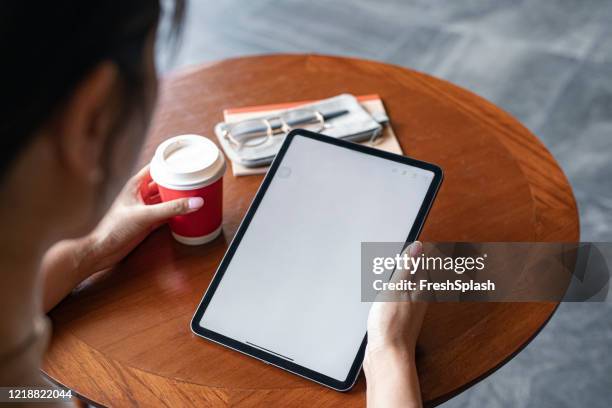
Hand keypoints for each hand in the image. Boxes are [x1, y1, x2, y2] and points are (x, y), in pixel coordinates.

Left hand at [84, 165, 203, 273]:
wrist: (104, 250)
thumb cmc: (114, 228)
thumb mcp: (146, 215)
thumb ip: (171, 209)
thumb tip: (194, 202)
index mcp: (136, 184)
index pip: (156, 166)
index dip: (170, 162)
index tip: (186, 160)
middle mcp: (141, 194)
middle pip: (164, 182)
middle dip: (179, 180)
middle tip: (196, 178)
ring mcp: (145, 207)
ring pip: (166, 197)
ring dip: (178, 196)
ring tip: (196, 192)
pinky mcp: (149, 220)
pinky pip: (167, 212)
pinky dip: (176, 211)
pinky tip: (187, 210)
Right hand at [364, 241, 425, 407]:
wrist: (387, 355)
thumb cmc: (392, 324)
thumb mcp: (397, 288)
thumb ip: (407, 267)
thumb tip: (419, 246)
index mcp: (420, 289)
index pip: (424, 264)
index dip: (421, 252)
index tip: (421, 241)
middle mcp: (418, 299)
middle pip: (419, 275)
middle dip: (417, 263)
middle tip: (417, 249)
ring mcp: (409, 310)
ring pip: (410, 287)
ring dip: (406, 276)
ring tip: (403, 265)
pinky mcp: (399, 320)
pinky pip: (401, 299)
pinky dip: (397, 290)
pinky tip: (389, 292)